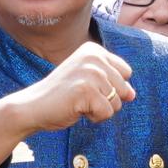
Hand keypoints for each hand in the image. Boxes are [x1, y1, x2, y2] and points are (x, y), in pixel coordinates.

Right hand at [10, 44, 135, 139]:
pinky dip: (94, 117)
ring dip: (100, 110)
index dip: (111, 86)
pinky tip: (77, 109)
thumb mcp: (90, 82)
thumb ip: (113, 84)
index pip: (126, 72)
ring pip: (117, 102)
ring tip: (79, 102)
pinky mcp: (86, 90)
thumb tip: (133, 94)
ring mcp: (90, 73)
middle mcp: (94, 57)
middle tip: (82, 97)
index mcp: (94, 50)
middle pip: (124, 88)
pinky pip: (107, 113)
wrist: (34, 106)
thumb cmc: (62, 95)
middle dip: (107, 100)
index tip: (87, 86)